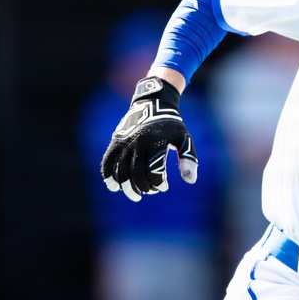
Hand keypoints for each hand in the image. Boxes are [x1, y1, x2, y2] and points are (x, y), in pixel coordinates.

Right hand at [100, 76, 197, 201]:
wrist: (153, 104)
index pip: (154, 172)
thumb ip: (188, 159)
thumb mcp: (184, 139)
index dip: (158, 184)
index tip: (163, 187)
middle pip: (136, 174)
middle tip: (150, 192)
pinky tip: (114, 187)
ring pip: (121, 171)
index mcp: (156, 143)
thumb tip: (190, 181)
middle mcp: (138, 143)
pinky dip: (109, 176)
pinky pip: (108, 162)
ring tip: (135, 195)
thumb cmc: (172, 125)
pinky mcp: (115, 142)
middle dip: (144, 188)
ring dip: (127, 187)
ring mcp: (125, 143)